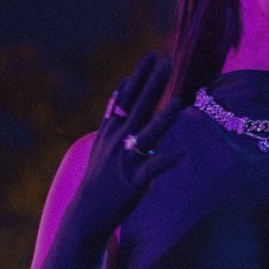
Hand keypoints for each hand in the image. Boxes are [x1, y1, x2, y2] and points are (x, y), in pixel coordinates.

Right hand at [69, 51, 181, 243]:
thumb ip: (114, 114)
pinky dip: (167, 161)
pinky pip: (153, 169)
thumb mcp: (102, 141)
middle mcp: (118, 142)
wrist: (87, 213)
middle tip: (167, 61)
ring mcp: (126, 161)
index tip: (152, 55)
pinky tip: (181, 153)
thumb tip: (122, 86)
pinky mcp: (134, 182)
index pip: (127, 97)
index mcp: (112, 131)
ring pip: (147, 135)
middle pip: (139, 107)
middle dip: (154, 84)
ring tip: (177, 101)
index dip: (140, 76)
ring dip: (163, 118)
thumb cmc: (99, 177)